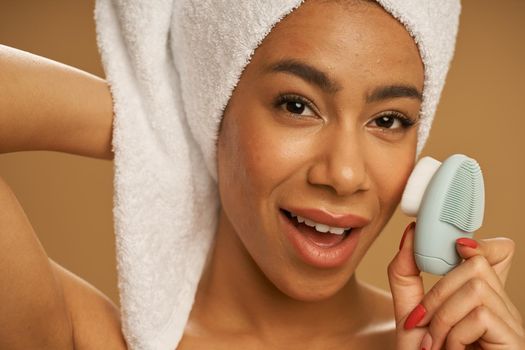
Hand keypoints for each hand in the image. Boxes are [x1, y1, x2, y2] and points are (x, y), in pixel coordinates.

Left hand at [387, 222, 524, 348]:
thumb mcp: (410, 313)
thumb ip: (406, 276)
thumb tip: (410, 234)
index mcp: (478, 300)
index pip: (496, 254)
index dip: (480, 244)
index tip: (458, 246)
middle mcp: (499, 308)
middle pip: (475, 264)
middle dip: (437, 292)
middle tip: (424, 324)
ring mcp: (509, 325)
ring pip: (475, 287)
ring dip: (442, 317)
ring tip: (436, 345)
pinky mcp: (513, 341)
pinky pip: (480, 315)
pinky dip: (454, 334)